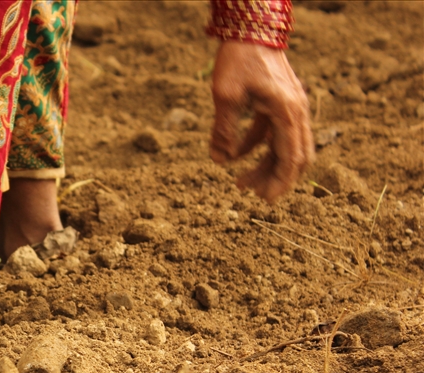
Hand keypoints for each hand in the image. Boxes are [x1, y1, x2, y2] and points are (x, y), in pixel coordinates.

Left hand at [209, 42, 313, 202]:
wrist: (250, 29)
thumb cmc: (238, 60)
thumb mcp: (225, 96)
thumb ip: (223, 130)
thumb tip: (219, 162)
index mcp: (287, 111)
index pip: (291, 156)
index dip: (281, 181)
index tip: (267, 200)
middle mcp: (295, 111)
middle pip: (295, 156)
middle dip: (277, 178)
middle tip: (254, 195)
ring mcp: (291, 106)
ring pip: (285, 146)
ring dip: (266, 166)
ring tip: (241, 183)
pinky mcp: (280, 103)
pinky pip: (273, 134)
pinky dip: (258, 148)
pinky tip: (234, 157)